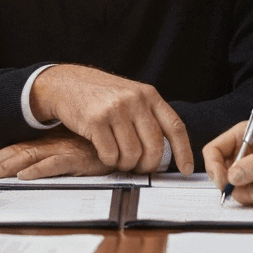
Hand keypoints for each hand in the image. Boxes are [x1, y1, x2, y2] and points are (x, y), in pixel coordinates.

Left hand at [0, 132, 114, 179]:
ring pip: (30, 158)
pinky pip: (55, 164)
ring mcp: (64, 150)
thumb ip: (57, 155)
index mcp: (48, 142)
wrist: (123, 136)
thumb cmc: (99, 144)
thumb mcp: (73, 148)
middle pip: (17, 152)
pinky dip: (39, 170)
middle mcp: (52, 144)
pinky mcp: (78, 158)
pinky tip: (25, 177)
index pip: (16, 148)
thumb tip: (35, 165)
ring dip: (9, 167)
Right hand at [30, 65, 193, 173]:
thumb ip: (148, 116)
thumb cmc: (100, 95)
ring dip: (126, 164)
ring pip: (132, 154)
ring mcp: (116, 109)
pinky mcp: (95, 120)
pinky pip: (111, 155)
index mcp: (149, 94)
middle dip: (148, 165)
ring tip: (119, 159)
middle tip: (140, 168)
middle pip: (154, 146)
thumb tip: (167, 149)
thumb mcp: (130, 95)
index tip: (186, 169)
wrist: (66, 83)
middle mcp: (135, 100)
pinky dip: (109, 161)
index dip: (184, 152)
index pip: (175, 127)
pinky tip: (104, 153)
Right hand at [204, 124, 252, 204]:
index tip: (224, 182)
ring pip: (234, 188)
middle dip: (236, 185)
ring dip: (251, 192)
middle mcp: (240, 152)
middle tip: (252, 189)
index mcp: (241, 136)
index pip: (213, 150)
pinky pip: (248, 195)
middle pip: (221, 173)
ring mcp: (247, 169)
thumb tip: (232, 176)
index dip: (213, 166)